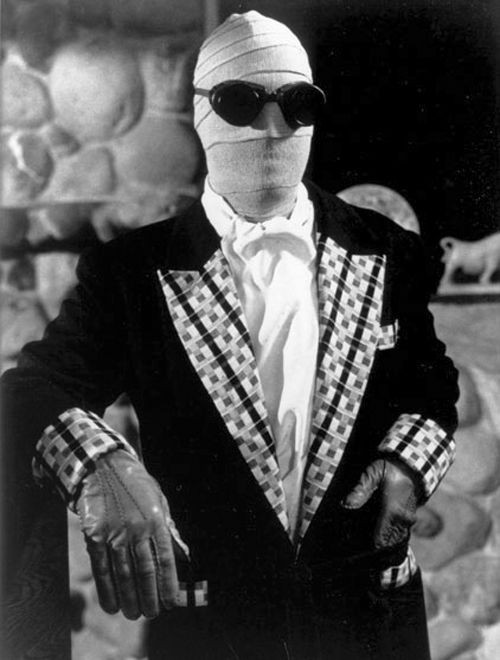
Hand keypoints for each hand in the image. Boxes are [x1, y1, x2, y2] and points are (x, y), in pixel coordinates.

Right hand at [76, 449, 178, 618]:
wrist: (103, 466)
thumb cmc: (136, 485)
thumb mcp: (159, 501)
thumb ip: (169, 529)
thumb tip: (184, 555)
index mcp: (156, 519)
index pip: (165, 559)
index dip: (168, 584)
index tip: (170, 602)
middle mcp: (137, 528)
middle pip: (145, 571)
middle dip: (149, 597)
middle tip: (152, 613)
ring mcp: (114, 532)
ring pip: (123, 574)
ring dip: (129, 597)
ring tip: (134, 614)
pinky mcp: (94, 535)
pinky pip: (101, 568)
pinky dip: (106, 589)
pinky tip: (112, 604)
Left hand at [341, 458, 418, 547]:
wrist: (412, 466)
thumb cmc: (391, 468)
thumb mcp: (373, 474)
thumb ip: (360, 490)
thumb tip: (346, 505)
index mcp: (393, 511)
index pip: (381, 538)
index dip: (369, 545)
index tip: (356, 545)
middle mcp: (402, 519)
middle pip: (387, 543)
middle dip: (374, 545)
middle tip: (357, 542)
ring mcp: (407, 520)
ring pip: (394, 540)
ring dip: (383, 541)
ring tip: (368, 538)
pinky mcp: (409, 519)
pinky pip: (400, 534)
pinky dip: (390, 536)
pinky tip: (378, 532)